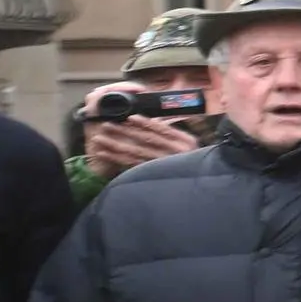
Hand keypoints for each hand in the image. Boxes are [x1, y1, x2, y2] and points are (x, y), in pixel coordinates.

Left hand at [82, 115, 200, 176]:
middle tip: (106, 125)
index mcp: (185, 142)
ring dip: (115, 145)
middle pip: (145, 140)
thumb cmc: (193, 160)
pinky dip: (117, 159)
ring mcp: (164, 165)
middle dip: (124, 131)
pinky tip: (105, 154)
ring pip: (136, 152)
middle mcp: (175, 153)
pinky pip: (132, 165)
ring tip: (99, 139)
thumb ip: (172, 134)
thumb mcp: (190, 145)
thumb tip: (151, 122)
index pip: (162, 129)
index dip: (145, 123)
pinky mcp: (154, 175)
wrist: (201, 184)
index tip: (129, 117)